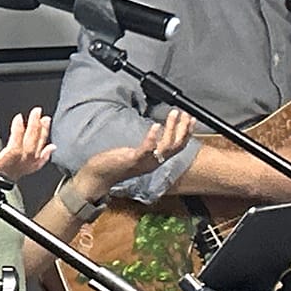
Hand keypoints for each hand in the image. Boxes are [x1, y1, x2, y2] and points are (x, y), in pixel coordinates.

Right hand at [0, 107, 54, 183]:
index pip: (14, 151)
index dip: (18, 134)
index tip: (18, 119)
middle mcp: (9, 174)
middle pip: (28, 152)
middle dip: (34, 131)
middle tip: (37, 113)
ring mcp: (14, 176)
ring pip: (34, 158)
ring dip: (41, 138)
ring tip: (45, 122)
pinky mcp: (15, 176)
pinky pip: (34, 167)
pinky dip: (44, 155)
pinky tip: (49, 147)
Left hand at [75, 110, 193, 191]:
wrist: (99, 177)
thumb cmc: (115, 164)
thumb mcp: (137, 154)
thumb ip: (148, 147)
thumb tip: (155, 133)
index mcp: (155, 161)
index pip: (177, 147)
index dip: (186, 133)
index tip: (191, 120)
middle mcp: (153, 163)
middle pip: (176, 146)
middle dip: (184, 129)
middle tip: (185, 114)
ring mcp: (144, 162)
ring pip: (165, 146)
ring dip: (172, 128)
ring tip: (174, 113)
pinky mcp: (133, 160)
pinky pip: (147, 149)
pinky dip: (152, 137)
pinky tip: (155, 125)